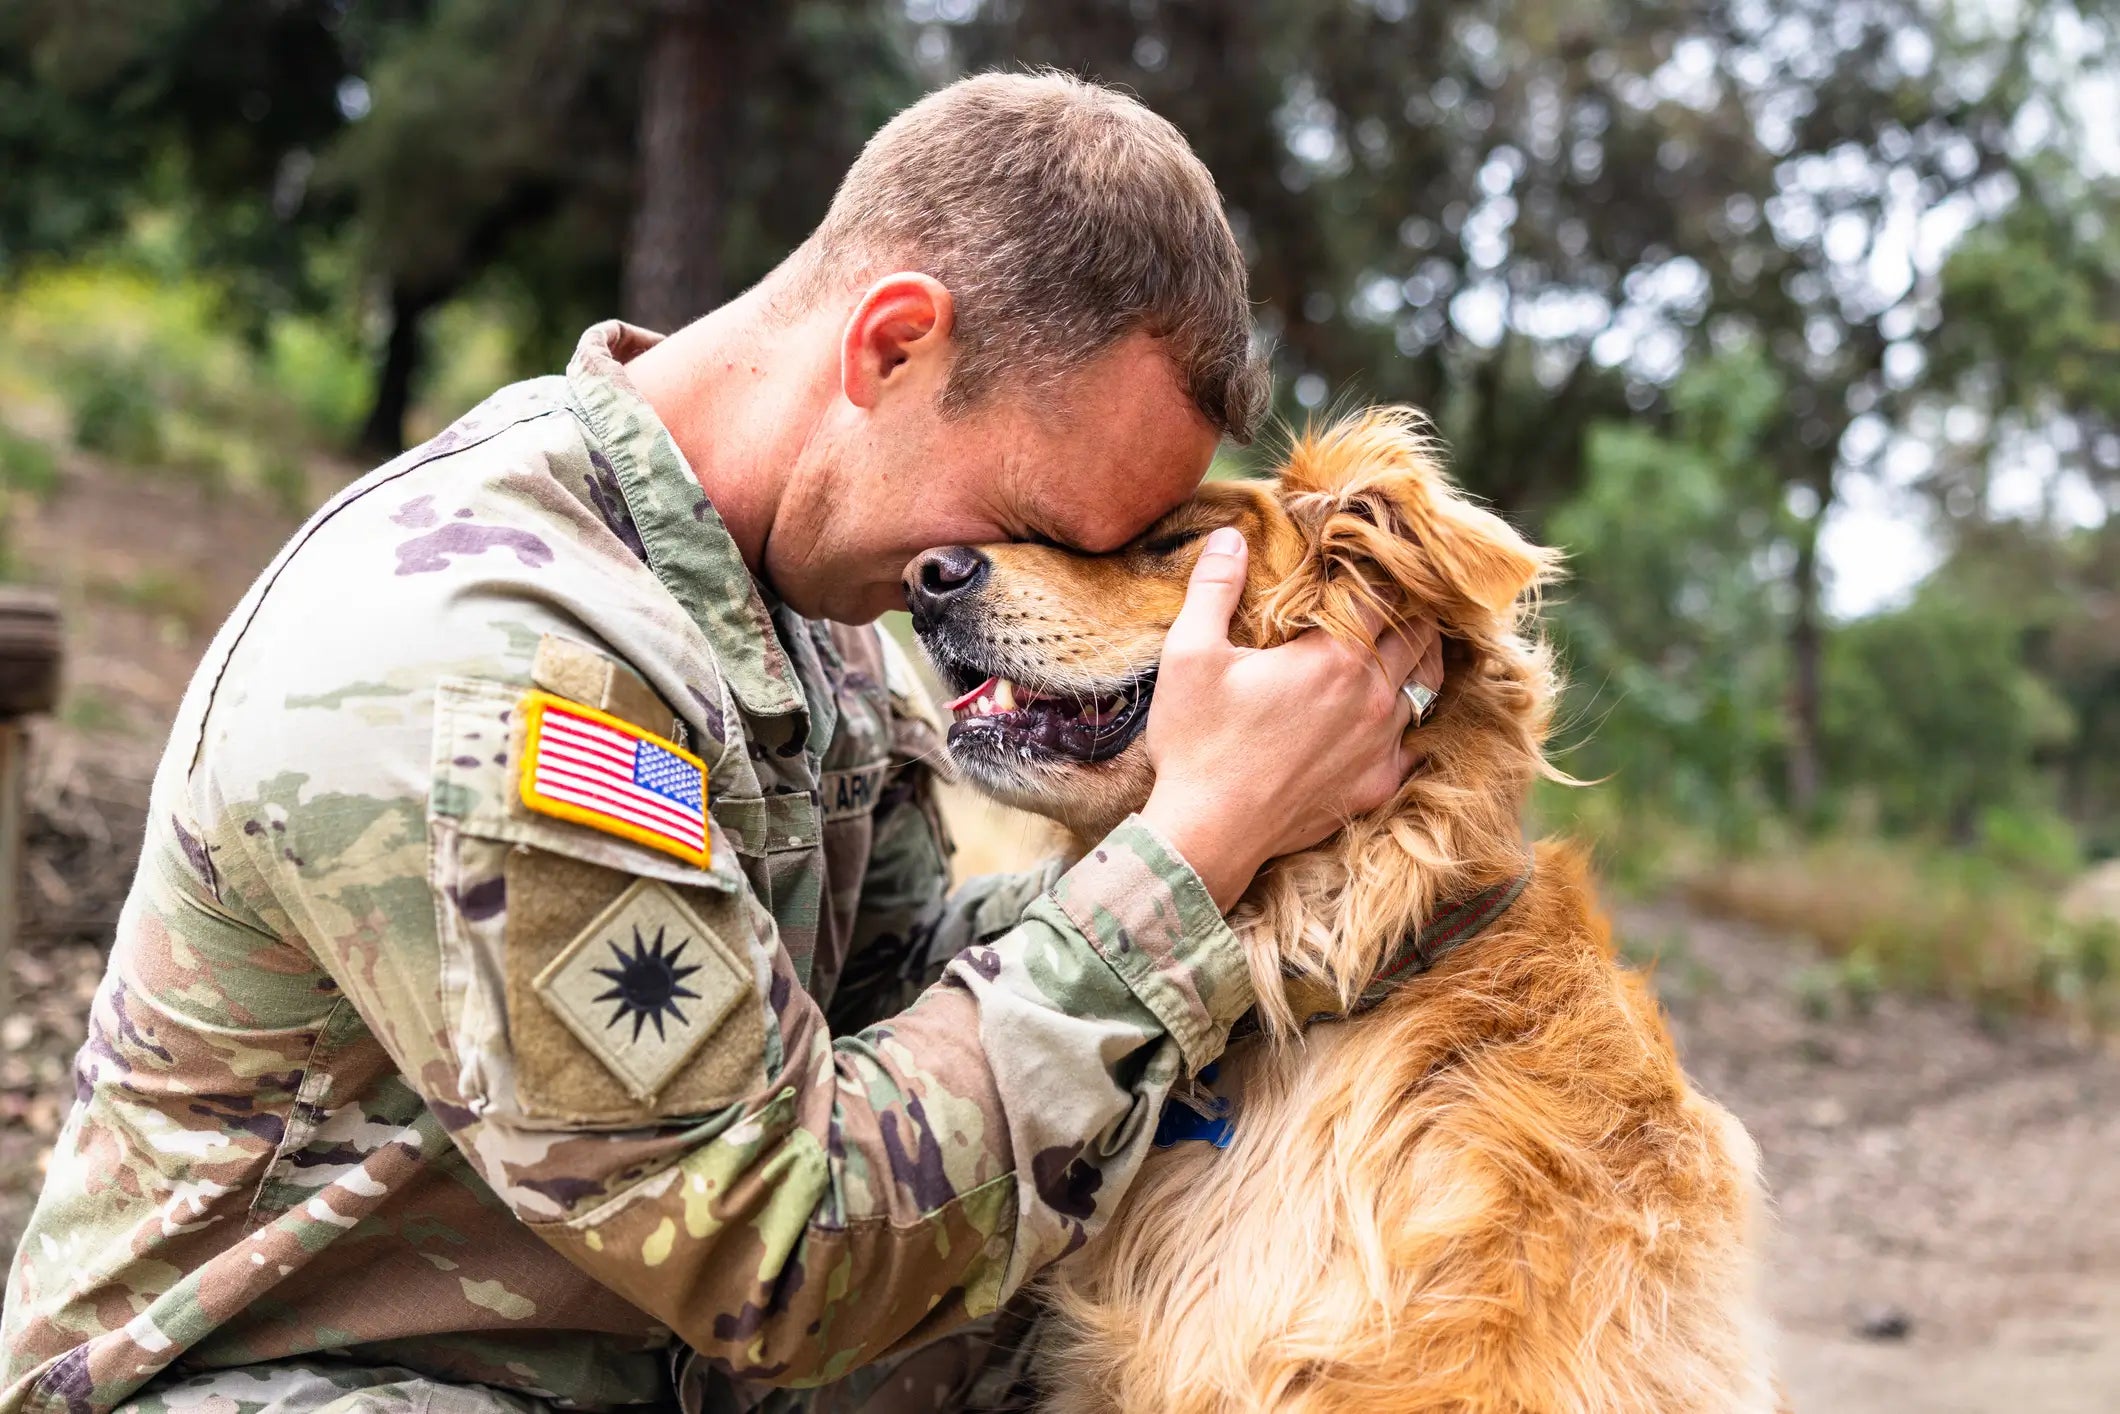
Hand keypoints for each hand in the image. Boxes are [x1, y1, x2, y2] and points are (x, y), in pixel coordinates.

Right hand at [1138, 527, 1442, 910]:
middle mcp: (1372, 695)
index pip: (1384, 594)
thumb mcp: (1191, 654)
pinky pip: (1416, 743)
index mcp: (1335, 655)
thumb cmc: (1199, 741)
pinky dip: (1412, 720)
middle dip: (1410, 608)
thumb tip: (1230, 535)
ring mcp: (1381, 744)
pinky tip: (1396, 714)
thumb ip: (1215, 587)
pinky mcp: (1377, 784)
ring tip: (1408, 641)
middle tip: (1395, 595)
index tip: (1370, 559)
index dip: (1381, 570)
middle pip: (1419, 634)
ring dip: (1420, 658)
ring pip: (1427, 685)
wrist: (1210, 832)